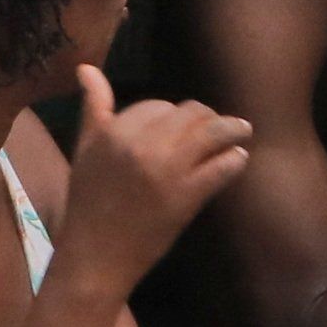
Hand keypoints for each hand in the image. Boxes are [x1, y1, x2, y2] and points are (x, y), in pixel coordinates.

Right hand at [51, 71, 250, 294]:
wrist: (95, 257)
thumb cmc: (88, 204)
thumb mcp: (84, 151)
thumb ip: (94, 108)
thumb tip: (87, 69)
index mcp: (115, 131)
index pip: (158, 105)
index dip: (172, 115)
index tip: (181, 128)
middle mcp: (142, 144)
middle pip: (190, 114)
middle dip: (206, 118)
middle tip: (219, 128)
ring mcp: (166, 170)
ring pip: (211, 133)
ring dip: (232, 130)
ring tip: (241, 132)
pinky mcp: (186, 196)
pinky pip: (222, 167)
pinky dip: (235, 160)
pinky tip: (237, 159)